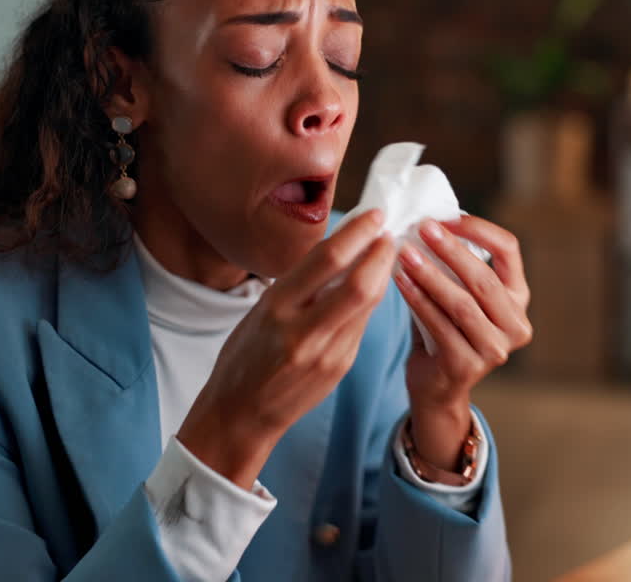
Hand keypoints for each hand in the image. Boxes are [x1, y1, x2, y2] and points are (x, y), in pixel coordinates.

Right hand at [177, 209, 396, 488]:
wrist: (241, 415)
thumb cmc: (245, 356)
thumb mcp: (262, 310)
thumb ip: (300, 284)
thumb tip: (341, 248)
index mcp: (276, 308)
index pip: (326, 260)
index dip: (357, 232)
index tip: (374, 214)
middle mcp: (303, 331)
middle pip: (360, 284)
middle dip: (382, 253)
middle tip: (390, 232)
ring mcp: (327, 353)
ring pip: (369, 305)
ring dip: (383, 274)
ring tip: (386, 253)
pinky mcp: (340, 367)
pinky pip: (362, 325)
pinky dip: (372, 300)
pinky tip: (373, 286)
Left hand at [393, 215, 531, 469]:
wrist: (437, 387)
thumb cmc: (444, 329)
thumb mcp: (458, 294)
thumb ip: (452, 265)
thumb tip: (426, 219)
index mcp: (518, 297)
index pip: (509, 250)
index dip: (479, 229)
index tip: (446, 217)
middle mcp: (515, 324)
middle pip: (483, 277)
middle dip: (450, 249)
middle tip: (422, 227)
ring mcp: (495, 349)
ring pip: (461, 303)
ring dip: (430, 274)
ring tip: (403, 253)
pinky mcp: (468, 366)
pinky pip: (439, 325)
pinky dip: (418, 300)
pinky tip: (399, 281)